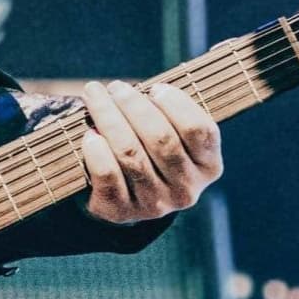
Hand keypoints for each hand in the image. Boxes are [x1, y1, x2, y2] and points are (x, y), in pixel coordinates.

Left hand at [76, 80, 223, 225]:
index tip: (156, 88)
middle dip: (134, 106)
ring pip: (131, 154)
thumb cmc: (152, 149)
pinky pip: (108, 176)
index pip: (198, 130)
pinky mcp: (122, 211)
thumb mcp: (173, 134)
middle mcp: (186, 189)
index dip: (176, 104)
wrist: (127, 195)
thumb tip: (133, 89)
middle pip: (161, 139)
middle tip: (116, 87)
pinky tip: (90, 135)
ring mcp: (155, 203)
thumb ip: (167, 113)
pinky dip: (97, 152)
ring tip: (96, 97)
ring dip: (109, 119)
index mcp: (208, 166)